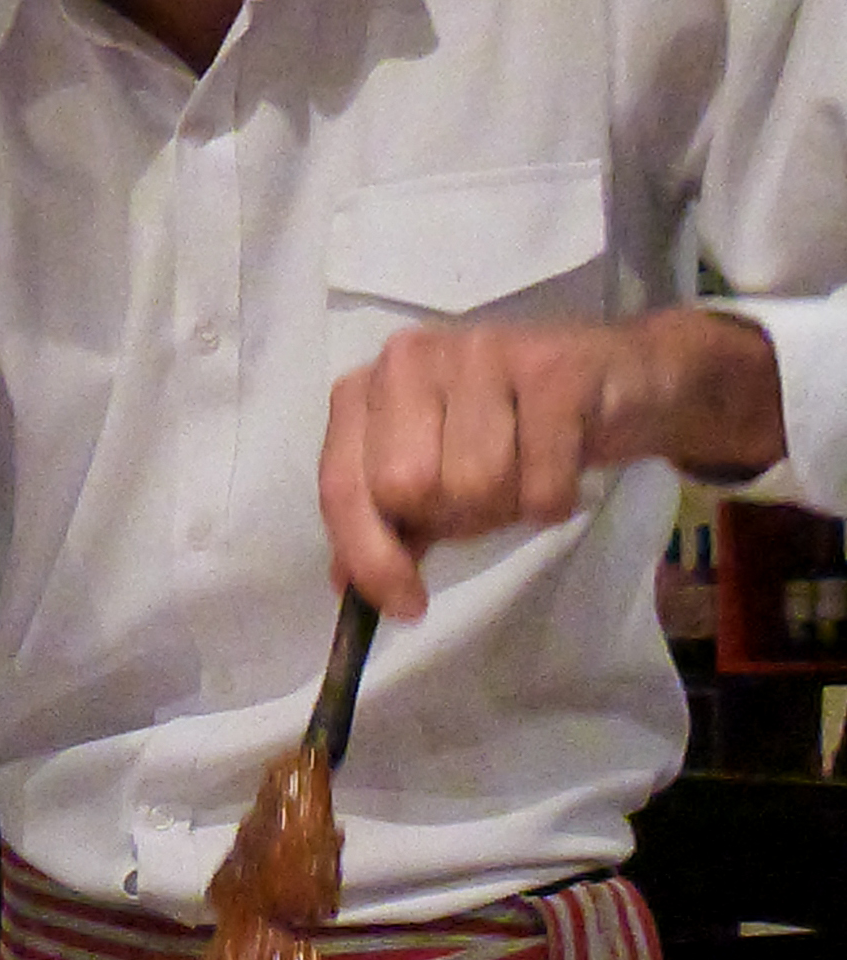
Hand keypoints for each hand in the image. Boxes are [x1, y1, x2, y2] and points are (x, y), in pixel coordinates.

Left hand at [320, 305, 784, 616]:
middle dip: (451, 518)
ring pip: (474, 483)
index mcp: (366, 390)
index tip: (405, 606)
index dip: (369, 556)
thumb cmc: (510, 434)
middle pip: (405, 487)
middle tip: (486, 501)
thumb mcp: (437, 480)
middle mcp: (408, 358)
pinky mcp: (551, 368)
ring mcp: (479, 352)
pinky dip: (555, 499)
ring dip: (507, 506)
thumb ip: (388, 527)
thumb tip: (346, 586)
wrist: (618, 381)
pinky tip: (563, 469)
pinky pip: (540, 482)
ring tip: (525, 474)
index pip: (341, 486)